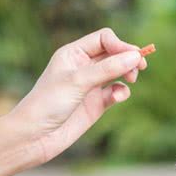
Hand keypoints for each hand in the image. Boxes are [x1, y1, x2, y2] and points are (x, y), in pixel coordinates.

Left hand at [8, 28, 146, 164]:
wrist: (35, 136)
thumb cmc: (48, 103)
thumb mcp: (78, 81)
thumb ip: (108, 68)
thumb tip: (135, 56)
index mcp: (73, 53)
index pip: (104, 39)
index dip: (120, 45)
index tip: (132, 56)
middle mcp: (83, 66)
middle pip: (114, 53)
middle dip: (128, 58)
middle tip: (141, 66)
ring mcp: (90, 85)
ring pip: (118, 71)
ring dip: (128, 72)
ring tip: (131, 79)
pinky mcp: (96, 104)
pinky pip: (116, 91)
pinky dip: (121, 92)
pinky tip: (118, 97)